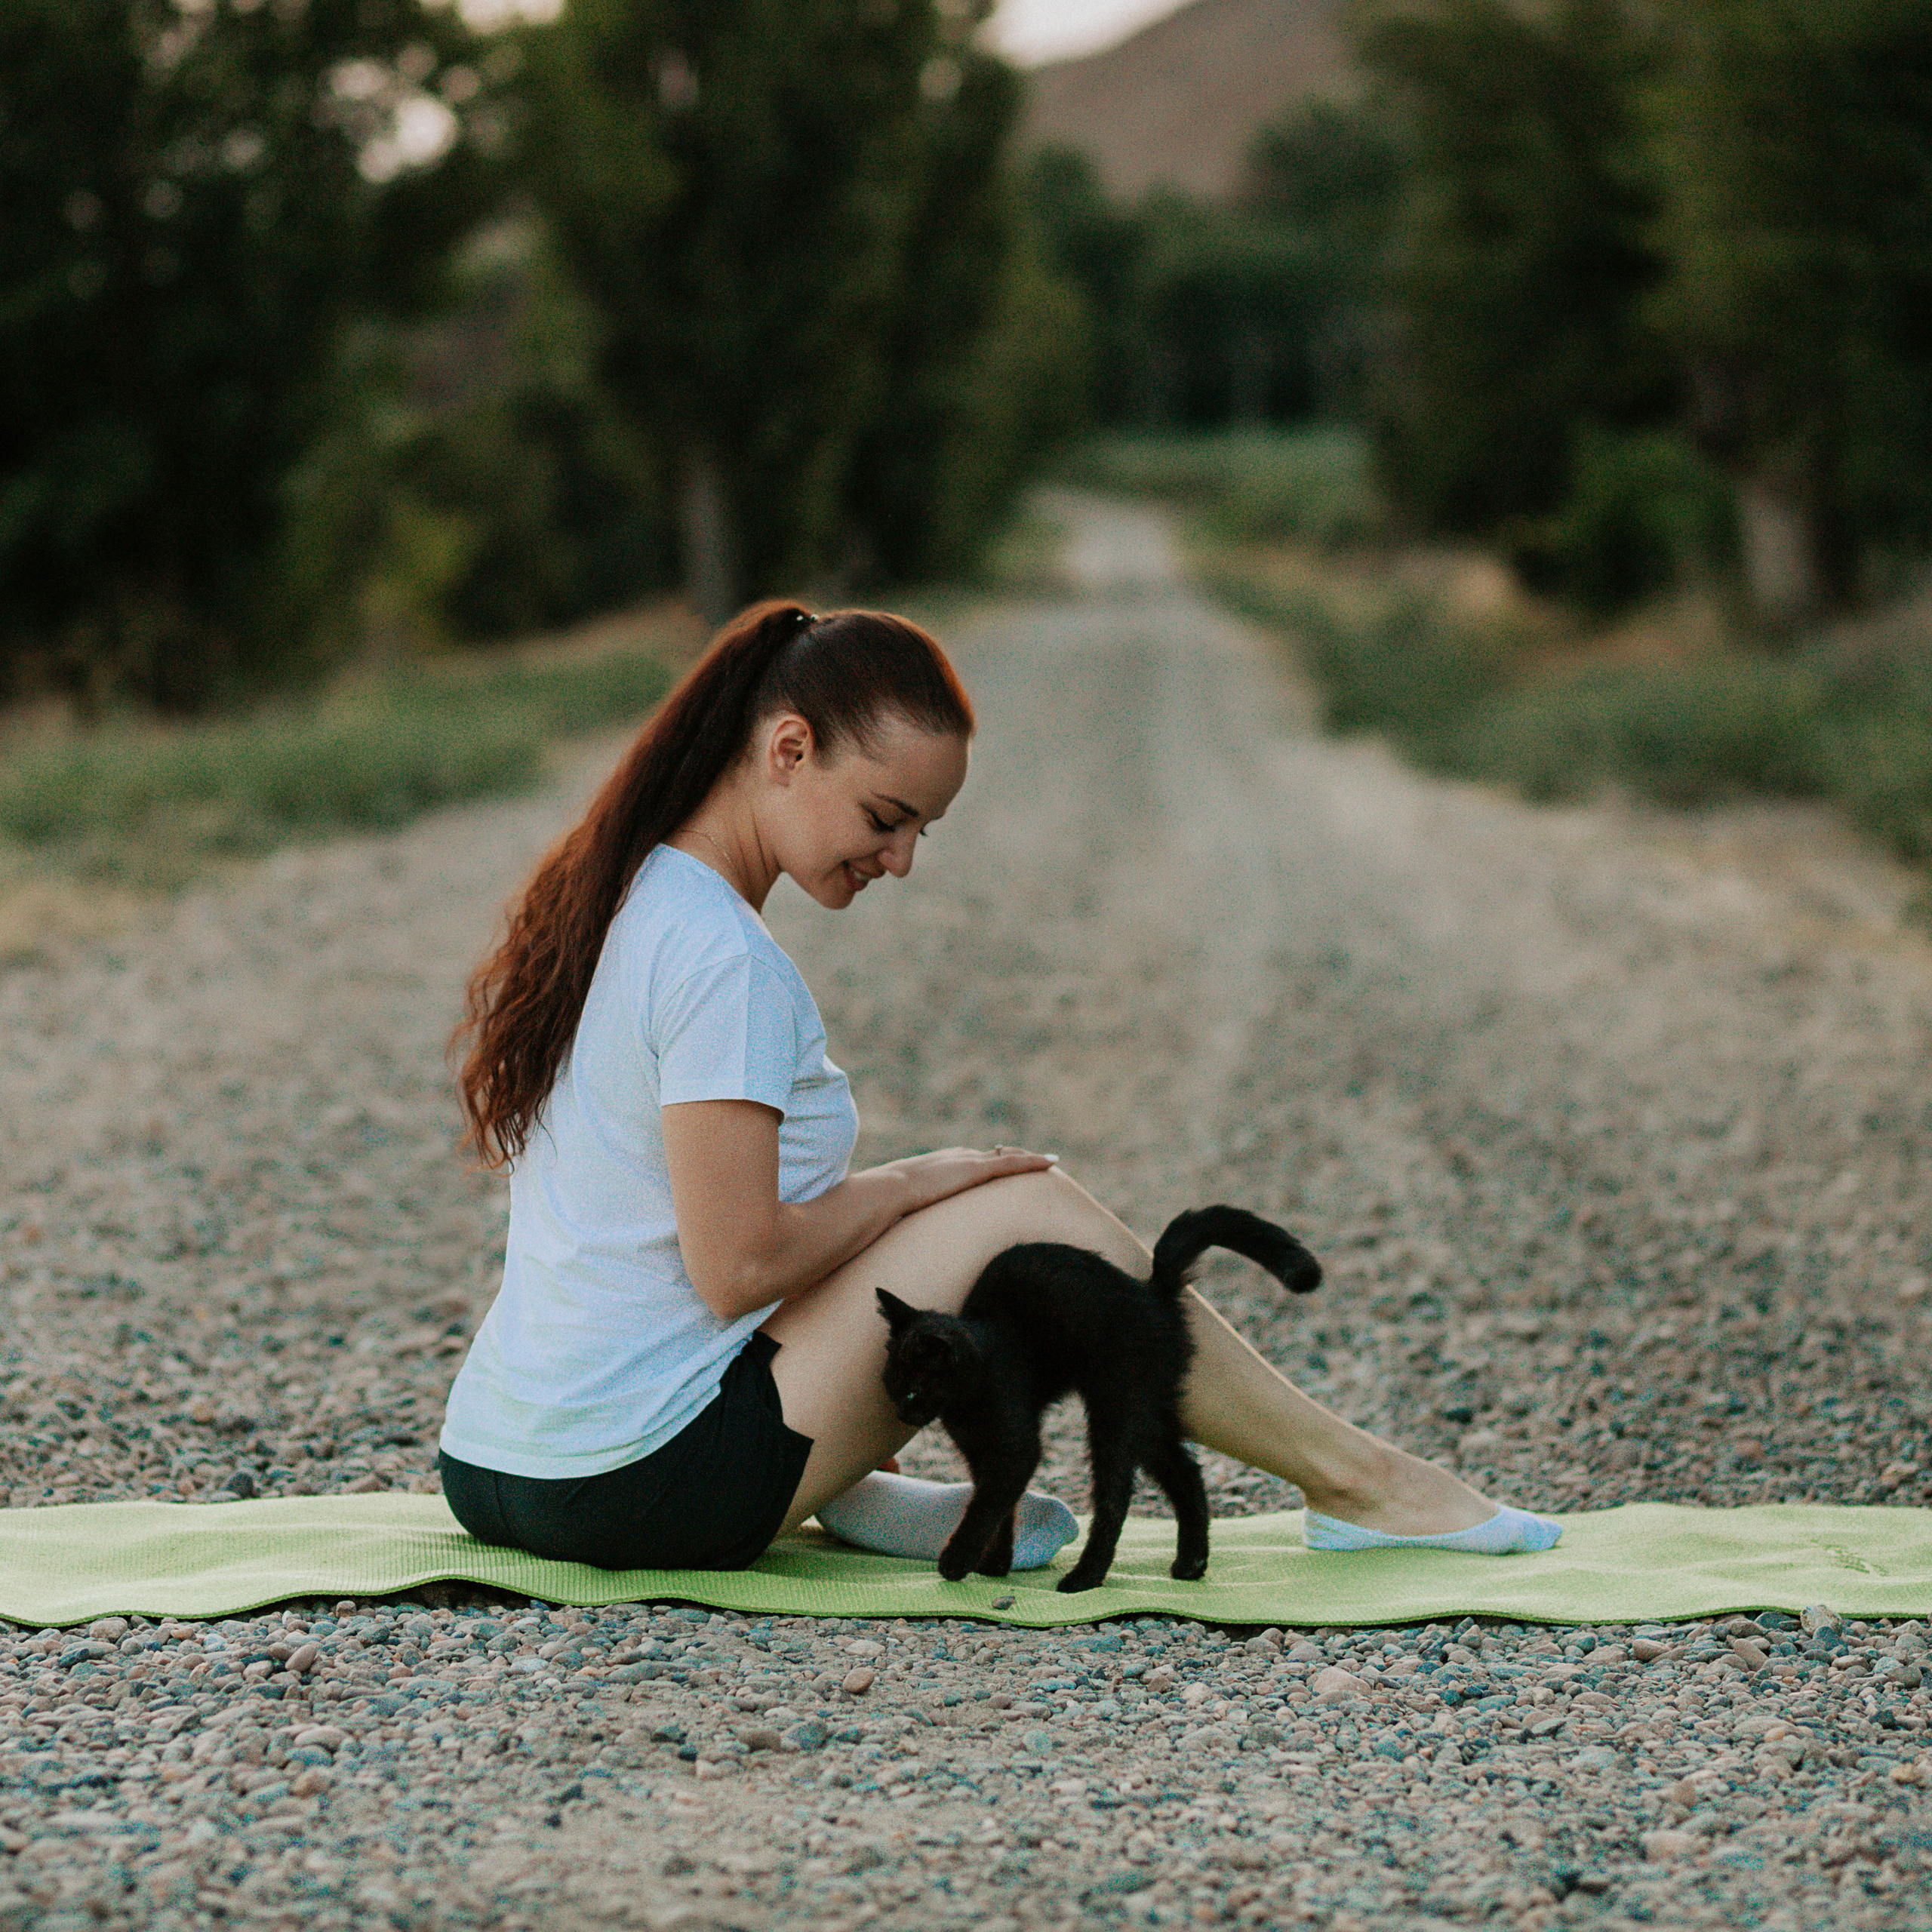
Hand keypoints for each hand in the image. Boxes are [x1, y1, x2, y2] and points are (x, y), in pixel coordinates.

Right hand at [878, 1144, 1056, 1215]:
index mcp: (943, 1164)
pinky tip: (1050, 1163)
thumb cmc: (890, 1201)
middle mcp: (959, 1157)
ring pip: (1009, 1156)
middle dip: (1015, 1158)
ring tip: (1049, 1162)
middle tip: (1035, 1162)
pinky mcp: (977, 1169)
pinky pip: (1013, 1163)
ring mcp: (969, 1161)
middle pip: (995, 1155)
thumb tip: (900, 1226)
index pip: (974, 1161)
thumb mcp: (903, 1205)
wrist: (890, 1189)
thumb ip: (910, 1210)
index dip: (991, 1162)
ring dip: (1029, 1159)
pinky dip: (1033, 1162)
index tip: (1004, 1165)